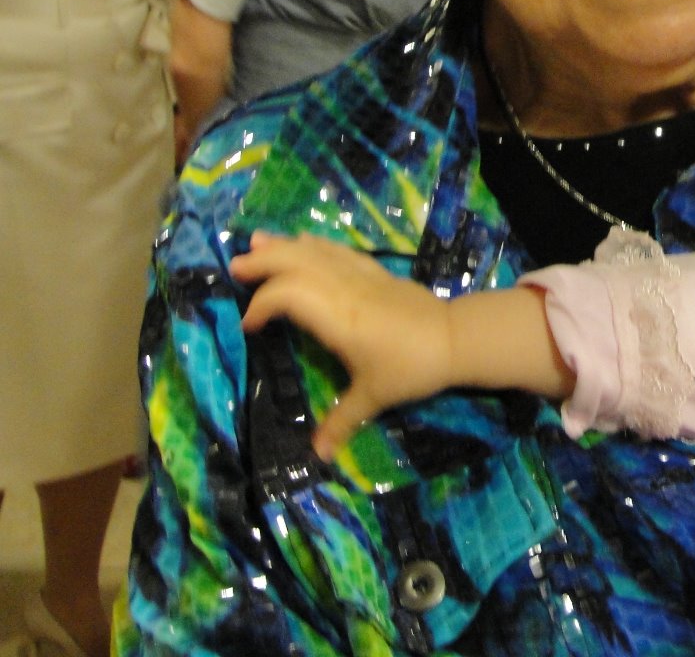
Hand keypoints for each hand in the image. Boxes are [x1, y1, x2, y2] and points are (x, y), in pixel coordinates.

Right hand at [231, 233, 452, 458]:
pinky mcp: (378, 273)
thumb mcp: (374, 397)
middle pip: (299, 262)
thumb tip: (318, 454)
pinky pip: (340, 252)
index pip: (290, 295)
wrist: (456, 339)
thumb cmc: (411, 367)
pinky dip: (316, 245)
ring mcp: (364, 277)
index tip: (249, 326)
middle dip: (265, 261)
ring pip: (318, 251)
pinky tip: (302, 242)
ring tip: (256, 242)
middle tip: (236, 267)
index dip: (263, 305)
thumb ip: (341, 422)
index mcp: (340, 318)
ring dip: (285, 246)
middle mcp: (347, 290)